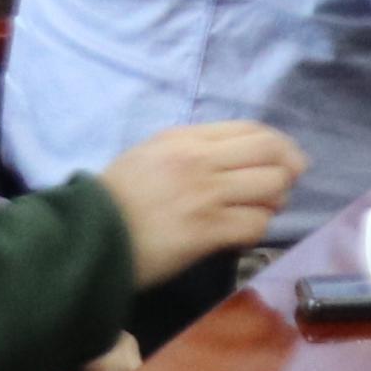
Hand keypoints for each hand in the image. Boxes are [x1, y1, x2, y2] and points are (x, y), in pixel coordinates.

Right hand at [92, 121, 302, 282]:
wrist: (82, 240)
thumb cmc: (113, 200)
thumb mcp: (149, 155)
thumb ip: (192, 149)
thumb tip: (240, 156)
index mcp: (184, 139)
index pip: (253, 131)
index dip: (280, 145)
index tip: (287, 160)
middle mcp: (198, 161)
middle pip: (272, 154)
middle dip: (288, 170)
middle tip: (285, 187)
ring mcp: (204, 195)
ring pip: (271, 187)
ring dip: (274, 202)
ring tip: (260, 212)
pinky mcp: (205, 231)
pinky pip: (255, 224)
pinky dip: (257, 229)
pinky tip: (241, 234)